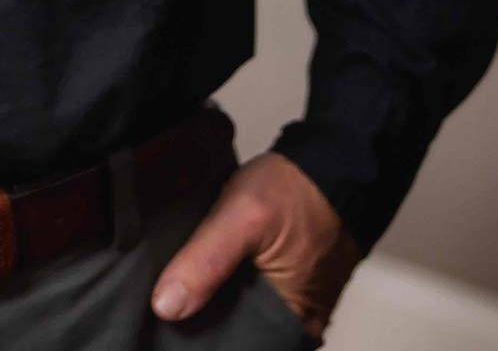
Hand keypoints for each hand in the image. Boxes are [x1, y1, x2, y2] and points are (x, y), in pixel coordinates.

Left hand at [149, 151, 362, 341]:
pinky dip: (230, 285)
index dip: (198, 334)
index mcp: (292, 327)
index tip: (167, 317)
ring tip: (189, 275)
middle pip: (235, 334)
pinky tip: (212, 266)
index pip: (232, 346)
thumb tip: (167, 306)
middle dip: (204, 316)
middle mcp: (297, 328)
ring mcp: (295, 309)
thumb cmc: (297, 190)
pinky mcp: (289, 289)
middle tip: (175, 288)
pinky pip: (250, 297)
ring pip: (240, 317)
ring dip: (215, 300)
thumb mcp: (243, 216)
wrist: (330, 165)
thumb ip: (206, 260)